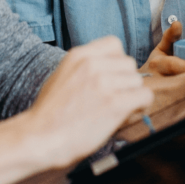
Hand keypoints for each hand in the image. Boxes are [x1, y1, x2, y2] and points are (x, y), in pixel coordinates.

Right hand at [24, 36, 152, 168]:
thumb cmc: (49, 114)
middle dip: (125, 81)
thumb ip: (85, 68)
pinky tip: (129, 114)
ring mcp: (104, 83)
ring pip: (137, 80)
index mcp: (79, 55)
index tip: (111, 77)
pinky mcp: (115, 103)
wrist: (39, 139)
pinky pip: (145, 96)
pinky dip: (141, 106)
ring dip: (132, 95)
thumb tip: (110, 69)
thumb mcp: (62, 76)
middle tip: (115, 97)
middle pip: (129, 63)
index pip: (114, 44)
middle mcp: (93, 65)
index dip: (116, 62)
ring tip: (118, 109)